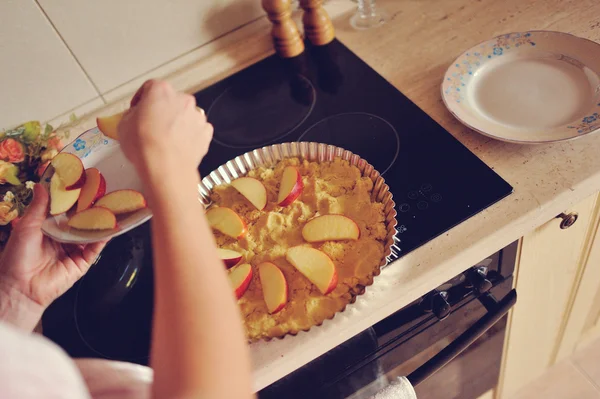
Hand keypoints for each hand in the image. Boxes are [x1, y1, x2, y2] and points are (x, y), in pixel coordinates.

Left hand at [0, 185, 105, 330]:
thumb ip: (38, 207)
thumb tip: (40, 185)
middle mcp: (63, 238)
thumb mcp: (26, 226)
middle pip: (80, 221)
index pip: (65, 211)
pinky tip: (110, 227)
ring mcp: (74, 250)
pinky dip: (103, 238)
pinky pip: (95, 248)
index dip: (73, 199)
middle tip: (100, 193)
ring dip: (99, 221)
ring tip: (110, 207)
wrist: (21, 287)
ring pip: (90, 233)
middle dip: (89, 209)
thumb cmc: (18, 257)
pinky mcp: (83, 262)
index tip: (81, 184)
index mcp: (48, 228)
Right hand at [118, 80, 213, 188]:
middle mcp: (182, 99)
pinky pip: (196, 130)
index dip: (141, 100)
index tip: (138, 109)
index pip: (149, 88)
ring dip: (177, 123)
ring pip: (185, 116)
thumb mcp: (123, 125)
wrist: (167, 168)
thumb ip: (132, 114)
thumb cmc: (145, 145)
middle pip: (170, 101)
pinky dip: (190, 136)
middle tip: (152, 127)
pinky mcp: (206, 132)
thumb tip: (135, 117)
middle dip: (162, 111)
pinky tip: (179, 146)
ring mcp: (196, 116)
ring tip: (166, 140)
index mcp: (161, 91)